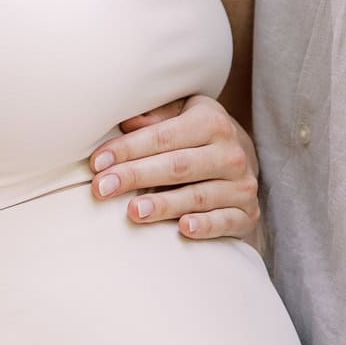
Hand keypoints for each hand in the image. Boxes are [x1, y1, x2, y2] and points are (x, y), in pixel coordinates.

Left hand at [91, 95, 259, 241]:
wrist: (242, 165)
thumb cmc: (198, 138)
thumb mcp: (182, 115)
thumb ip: (155, 117)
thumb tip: (126, 120)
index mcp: (211, 121)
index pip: (163, 136)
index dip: (128, 149)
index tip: (97, 163)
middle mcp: (231, 152)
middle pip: (177, 165)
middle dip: (136, 176)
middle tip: (102, 189)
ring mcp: (242, 185)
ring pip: (198, 196)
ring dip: (165, 204)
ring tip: (133, 211)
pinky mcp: (248, 214)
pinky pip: (225, 221)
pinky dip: (205, 225)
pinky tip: (183, 229)